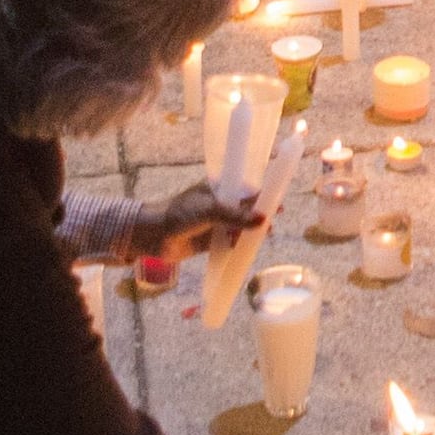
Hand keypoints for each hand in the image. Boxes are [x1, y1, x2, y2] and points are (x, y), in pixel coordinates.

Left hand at [90, 182, 266, 287]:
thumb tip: (264, 220)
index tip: (279, 196)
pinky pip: (232, 242)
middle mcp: (220, 204)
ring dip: (252, 231)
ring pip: (241, 226)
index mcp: (219, 188)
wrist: (155, 237)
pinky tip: (250, 249)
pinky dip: (241, 245)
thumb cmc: (181, 214)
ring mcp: (217, 223)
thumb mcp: (211, 211)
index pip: (246, 186)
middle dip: (261, 213)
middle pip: (247, 207)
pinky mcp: (212, 241)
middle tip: (274, 220)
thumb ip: (237, 217)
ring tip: (264, 236)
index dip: (263, 190)